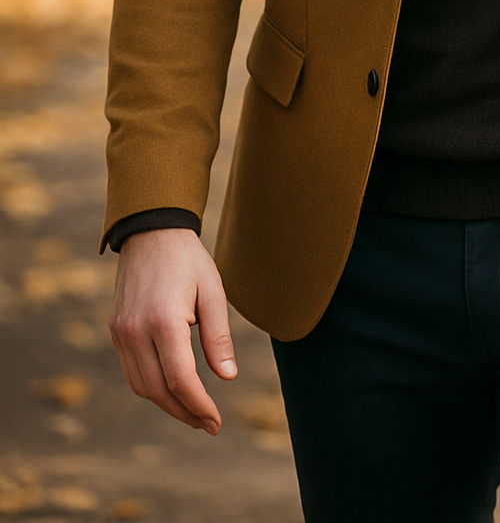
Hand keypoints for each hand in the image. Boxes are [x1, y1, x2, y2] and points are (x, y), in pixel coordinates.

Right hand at [109, 228, 236, 433]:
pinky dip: (151, 386)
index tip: (216, 421)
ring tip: (194, 410)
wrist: (151, 232)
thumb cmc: (188, 260)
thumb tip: (227, 378)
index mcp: (164, 321)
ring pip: (141, 386)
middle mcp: (136, 331)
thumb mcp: (213, 291)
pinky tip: (172, 388)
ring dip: (167, 404)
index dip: (199, 406)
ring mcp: (121, 332)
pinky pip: (131, 371)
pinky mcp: (116, 330)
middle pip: (158, 390)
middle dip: (185, 412)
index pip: (180, 380)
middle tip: (209, 423)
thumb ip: (218, 336)